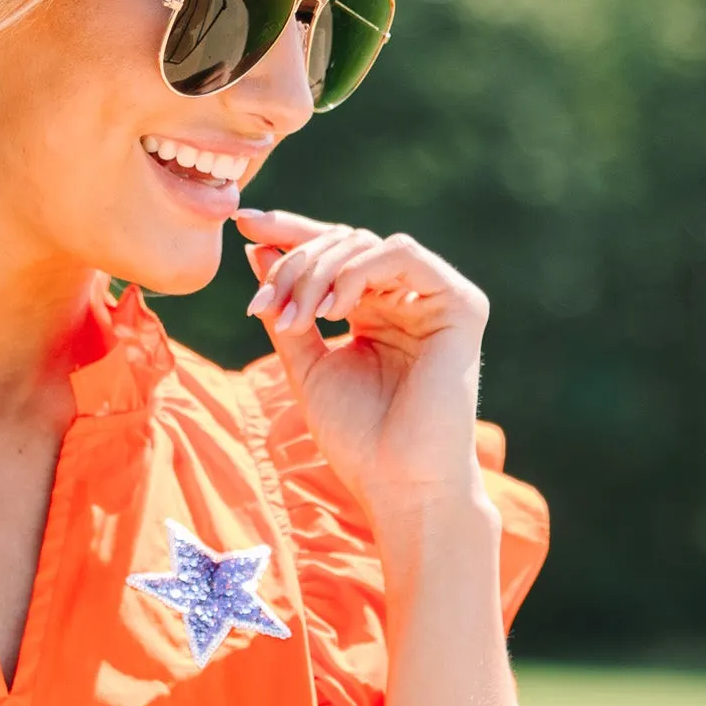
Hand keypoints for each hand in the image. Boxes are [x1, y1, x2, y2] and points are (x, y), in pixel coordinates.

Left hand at [235, 208, 488, 524]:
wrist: (399, 484)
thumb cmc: (357, 439)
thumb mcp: (306, 365)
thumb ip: (287, 308)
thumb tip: (257, 246)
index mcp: (373, 310)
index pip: (332, 253)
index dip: (290, 233)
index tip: (245, 221)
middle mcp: (406, 298)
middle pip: (343, 242)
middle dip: (295, 265)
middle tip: (265, 305)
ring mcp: (435, 298)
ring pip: (366, 245)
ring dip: (318, 272)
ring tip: (298, 319)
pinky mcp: (461, 304)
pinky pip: (402, 255)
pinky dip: (359, 272)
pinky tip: (335, 310)